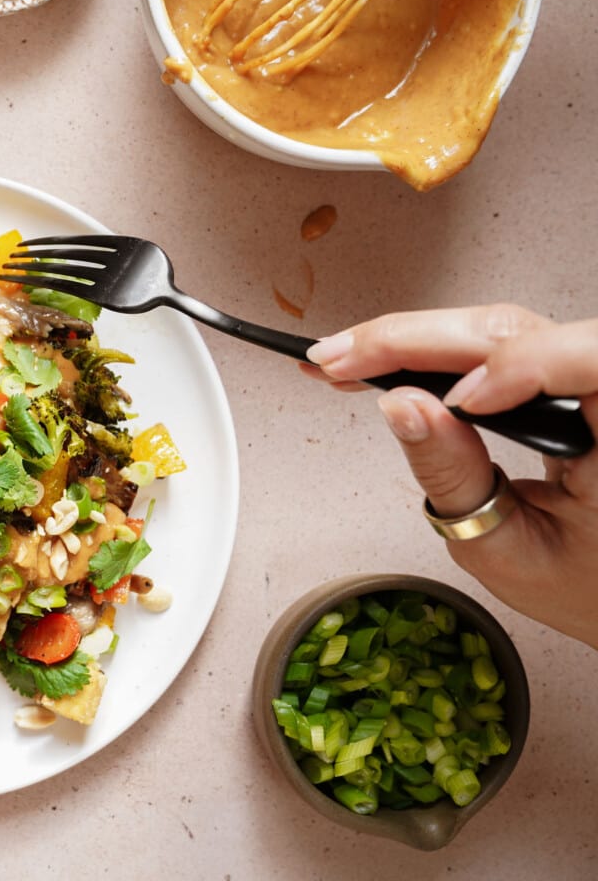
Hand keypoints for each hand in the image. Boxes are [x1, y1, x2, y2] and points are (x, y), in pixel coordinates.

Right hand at [305, 304, 597, 648]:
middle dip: (415, 339)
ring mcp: (578, 382)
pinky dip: (429, 350)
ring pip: (496, 327)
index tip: (456, 404)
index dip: (517, 367)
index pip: (584, 360)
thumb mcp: (507, 551)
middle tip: (336, 362)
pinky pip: (492, 344)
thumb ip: (456, 479)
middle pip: (514, 331)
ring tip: (345, 362)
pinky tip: (383, 360)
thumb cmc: (578, 583)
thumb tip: (404, 407)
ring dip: (411, 339)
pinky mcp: (552, 380)